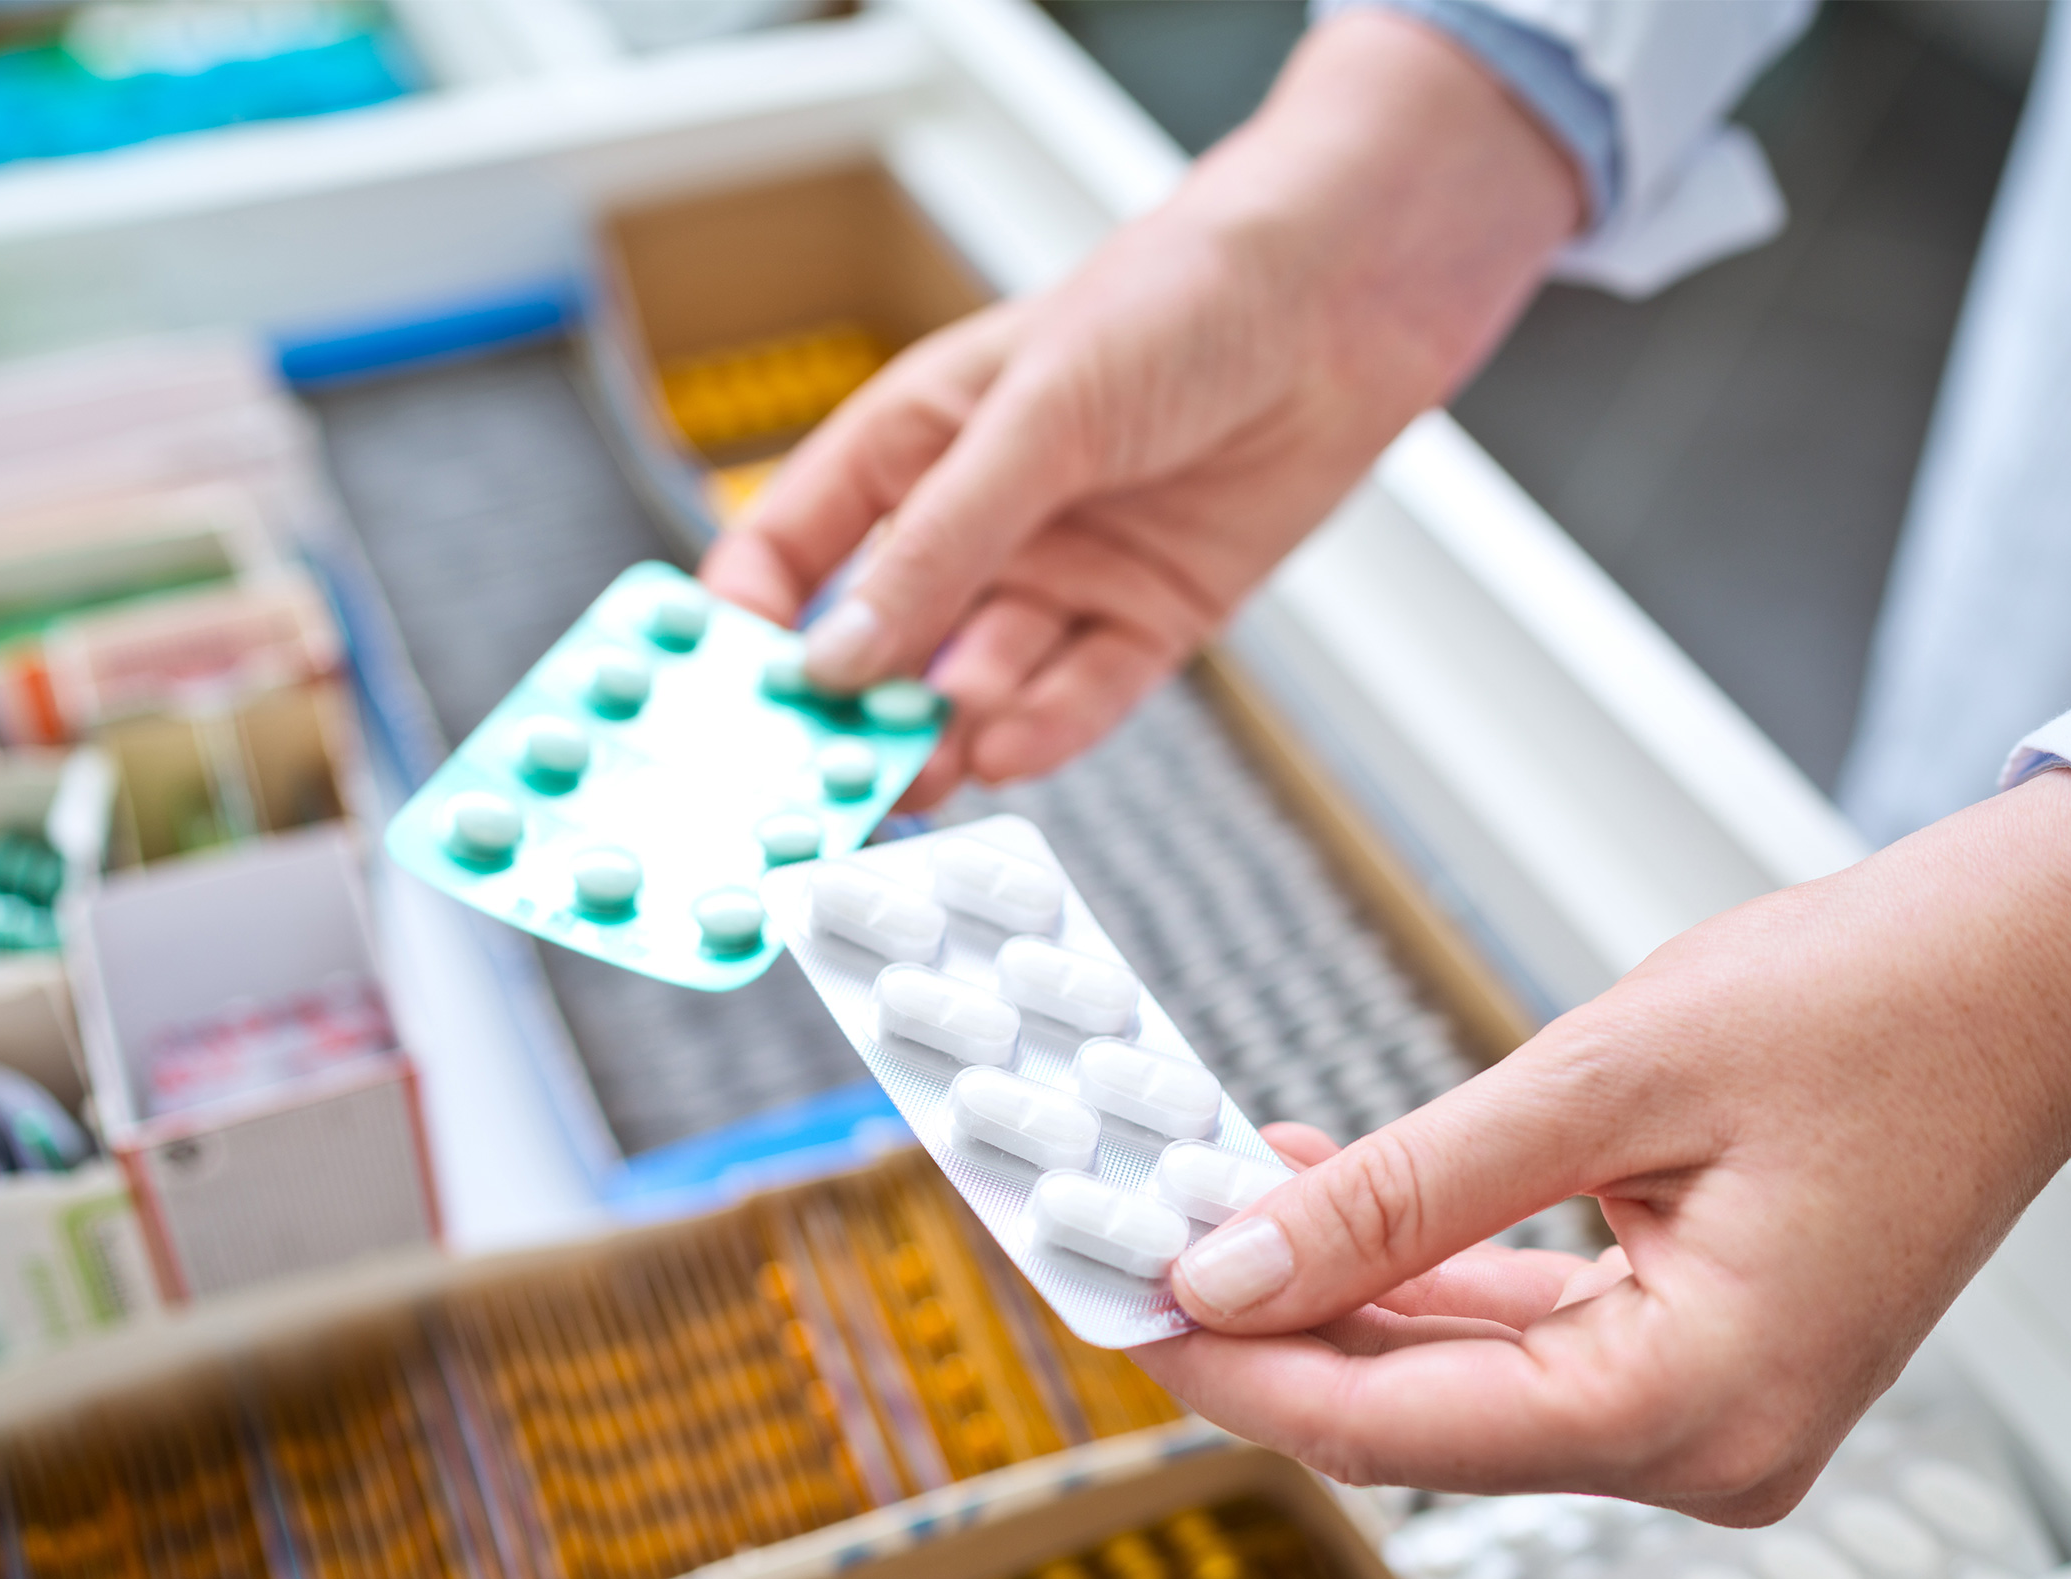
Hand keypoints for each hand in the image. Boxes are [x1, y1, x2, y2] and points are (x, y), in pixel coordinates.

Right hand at [699, 10, 1580, 808]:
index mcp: (914, 444)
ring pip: (976, 685)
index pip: (793, 548)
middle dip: (848, 713)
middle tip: (815, 784)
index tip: (726, 695)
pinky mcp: (1150, 618)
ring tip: (909, 780)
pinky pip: (1082, 695)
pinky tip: (1007, 752)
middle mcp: (980, 522)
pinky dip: (1046, 730)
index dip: (752, 621)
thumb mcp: (1034, 418)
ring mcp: (1063, 575)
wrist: (1344, 302)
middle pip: (883, 641)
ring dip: (941, 736)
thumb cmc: (1176, 303)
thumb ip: (937, 544)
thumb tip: (833, 659)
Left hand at [1134, 773, 2070, 1517]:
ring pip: (1459, 1377)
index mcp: (1701, 1408)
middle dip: (1273, 1324)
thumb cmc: (1880, 1004)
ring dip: (1337, 1288)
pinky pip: (1523, 1332)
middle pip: (1418, 1417)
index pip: (1396, 1429)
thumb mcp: (1603, 1083)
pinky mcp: (1702, 1348)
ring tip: (1218, 1190)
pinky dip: (1423, 1269)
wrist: (2033, 964)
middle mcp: (1709, 1443)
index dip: (1238, 1368)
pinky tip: (1331, 1192)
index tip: (1125, 1300)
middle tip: (1146, 1235)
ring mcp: (1710, 1404)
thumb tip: (1243, 1264)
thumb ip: (1406, 1193)